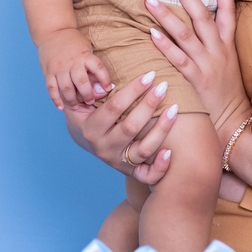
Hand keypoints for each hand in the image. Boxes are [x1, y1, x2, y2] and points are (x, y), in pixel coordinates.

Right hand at [37, 26, 111, 110]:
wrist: (53, 32)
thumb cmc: (74, 43)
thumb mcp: (87, 49)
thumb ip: (92, 67)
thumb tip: (102, 87)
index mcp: (85, 55)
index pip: (98, 68)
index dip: (105, 79)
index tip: (108, 89)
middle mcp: (72, 62)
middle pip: (81, 82)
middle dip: (87, 95)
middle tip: (90, 102)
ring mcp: (59, 68)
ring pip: (66, 88)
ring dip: (72, 100)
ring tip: (77, 106)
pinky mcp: (48, 72)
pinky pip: (51, 88)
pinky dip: (56, 99)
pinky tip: (61, 107)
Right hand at [62, 67, 178, 185]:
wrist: (82, 138)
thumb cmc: (85, 112)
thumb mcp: (77, 100)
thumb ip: (87, 88)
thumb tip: (105, 82)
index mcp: (91, 129)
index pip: (115, 107)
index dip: (133, 90)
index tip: (150, 75)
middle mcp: (105, 148)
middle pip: (131, 127)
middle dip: (149, 104)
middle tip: (164, 86)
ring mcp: (118, 161)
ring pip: (144, 150)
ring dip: (162, 129)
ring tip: (174, 109)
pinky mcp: (129, 171)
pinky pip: (147, 176)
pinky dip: (160, 167)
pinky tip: (170, 152)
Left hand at [145, 0, 250, 140]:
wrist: (234, 118)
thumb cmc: (226, 88)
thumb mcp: (226, 59)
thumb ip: (215, 40)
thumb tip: (199, 19)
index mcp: (227, 42)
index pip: (229, 8)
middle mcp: (218, 49)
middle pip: (203, 15)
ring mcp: (207, 63)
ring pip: (186, 34)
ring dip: (166, 15)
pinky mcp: (196, 79)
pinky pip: (178, 59)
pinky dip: (165, 45)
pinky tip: (151, 33)